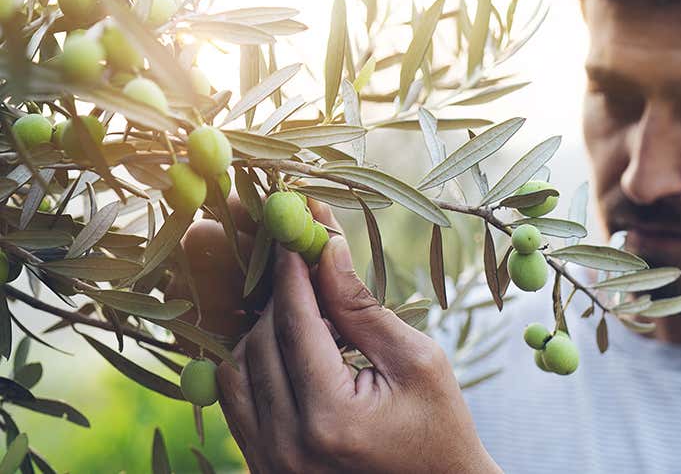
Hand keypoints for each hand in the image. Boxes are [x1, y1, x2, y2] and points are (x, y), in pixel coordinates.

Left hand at [216, 210, 501, 473]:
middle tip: (302, 265)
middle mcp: (288, 445)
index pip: (296, 324)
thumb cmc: (440, 427)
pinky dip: (254, 362)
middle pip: (261, 342)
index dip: (292, 272)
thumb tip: (326, 248)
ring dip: (262, 329)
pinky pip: (236, 400)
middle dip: (280, 296)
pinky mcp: (264, 466)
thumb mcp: (417, 360)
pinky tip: (286, 346)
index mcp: (332, 418)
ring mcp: (270, 462)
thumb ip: (362, 306)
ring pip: (235, 368)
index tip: (294, 233)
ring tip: (301, 311)